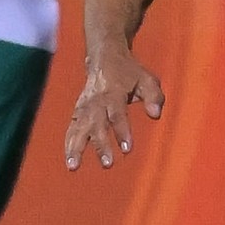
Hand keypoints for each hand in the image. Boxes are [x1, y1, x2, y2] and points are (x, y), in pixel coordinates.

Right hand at [62, 49, 165, 168]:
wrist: (104, 57)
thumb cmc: (130, 72)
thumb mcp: (147, 79)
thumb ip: (154, 96)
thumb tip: (155, 115)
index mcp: (113, 92)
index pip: (117, 114)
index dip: (122, 131)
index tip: (127, 149)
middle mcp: (96, 101)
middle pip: (97, 125)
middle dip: (101, 145)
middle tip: (107, 164)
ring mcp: (84, 106)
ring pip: (79, 128)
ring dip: (75, 147)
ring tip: (73, 167)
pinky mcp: (78, 112)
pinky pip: (72, 129)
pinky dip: (69, 144)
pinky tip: (70, 162)